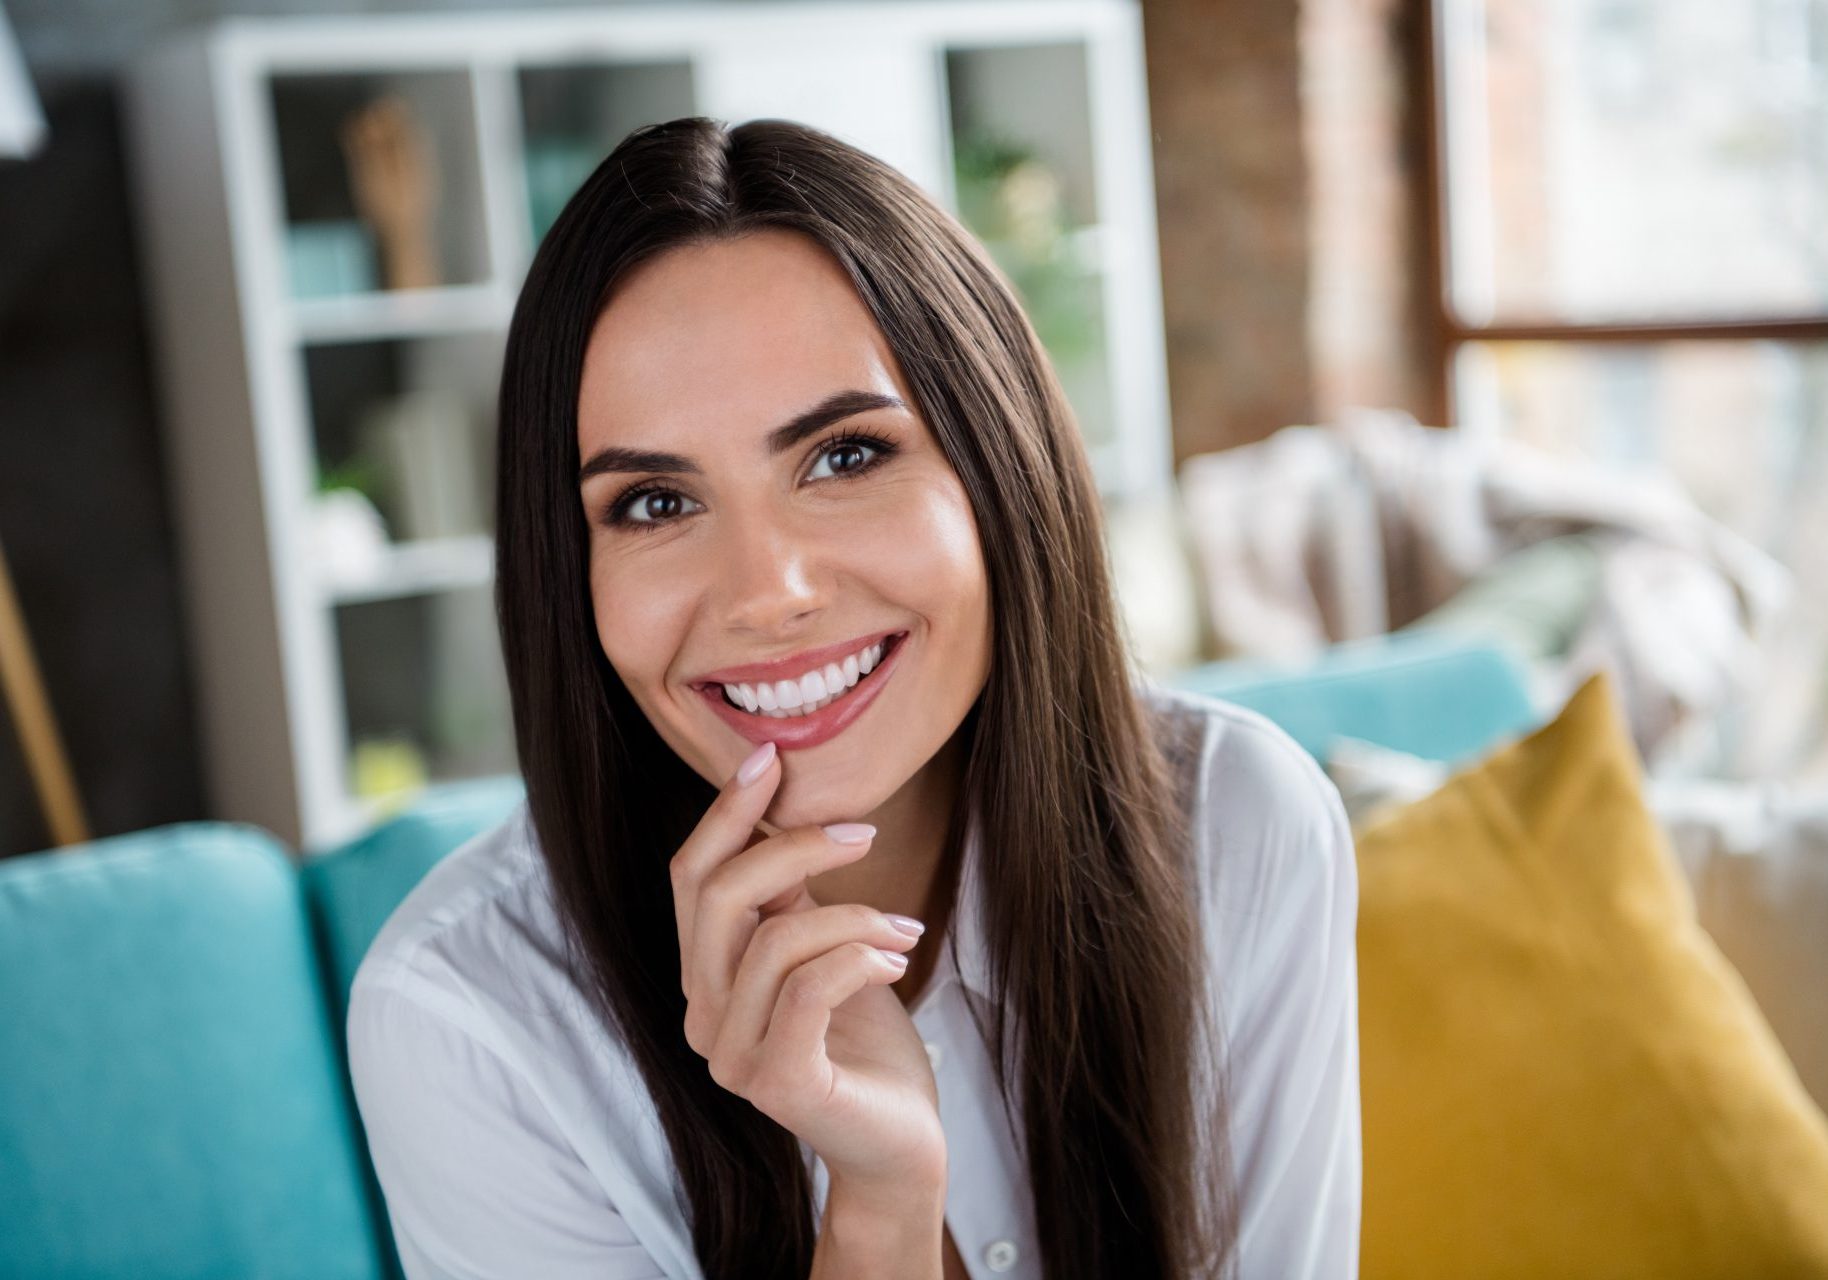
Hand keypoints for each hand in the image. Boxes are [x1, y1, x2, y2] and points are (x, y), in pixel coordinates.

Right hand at [670, 742, 945, 1193]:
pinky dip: (860, 956)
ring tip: (905, 928)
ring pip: (774, 938)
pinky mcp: (777, 1083)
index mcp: (704, 977)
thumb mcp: (824, 949)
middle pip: (717, 896)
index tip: (769, 757)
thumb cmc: (864, 1043)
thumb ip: (790, 897)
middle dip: (794, 845)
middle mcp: (701, 1016)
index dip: (724, 812)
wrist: (897, 1144)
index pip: (690, 877)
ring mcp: (731, 1056)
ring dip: (854, 914)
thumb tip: (781, 814)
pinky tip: (895, 960)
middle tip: (864, 832)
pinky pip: (808, 987)